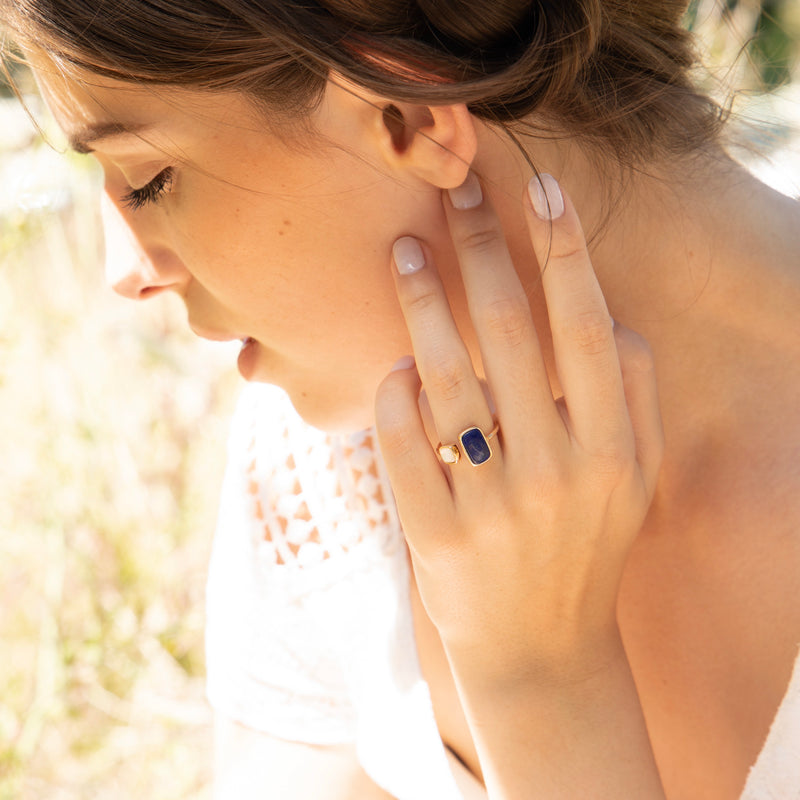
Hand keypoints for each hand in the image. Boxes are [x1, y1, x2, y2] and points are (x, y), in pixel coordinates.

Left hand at [375, 172, 663, 685]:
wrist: (543, 649)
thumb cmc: (587, 544)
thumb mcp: (638, 477)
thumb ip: (636, 394)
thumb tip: (602, 313)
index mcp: (612, 448)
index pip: (584, 325)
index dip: (562, 248)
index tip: (537, 186)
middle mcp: (556, 472)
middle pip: (506, 330)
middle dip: (478, 248)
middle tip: (451, 193)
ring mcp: (492, 507)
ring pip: (444, 376)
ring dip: (419, 302)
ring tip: (402, 251)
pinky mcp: (437, 537)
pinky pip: (403, 442)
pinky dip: (394, 392)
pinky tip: (395, 364)